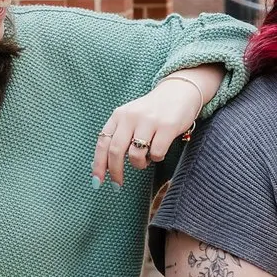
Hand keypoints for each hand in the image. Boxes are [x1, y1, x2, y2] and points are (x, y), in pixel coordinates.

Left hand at [94, 72, 209, 185]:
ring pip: (135, 155)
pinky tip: (159, 151)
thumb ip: (119, 135)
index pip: (103, 142)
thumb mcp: (131, 117)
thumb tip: (105, 165)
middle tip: (118, 184)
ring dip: (139, 164)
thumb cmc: (153, 111)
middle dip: (115, 172)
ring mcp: (149, 121)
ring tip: (146, 159)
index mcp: (119, 115)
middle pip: (116, 151)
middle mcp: (131, 117)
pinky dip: (157, 158)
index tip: (96, 182)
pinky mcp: (167, 127)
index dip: (98, 165)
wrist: (180, 91)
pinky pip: (156, 154)